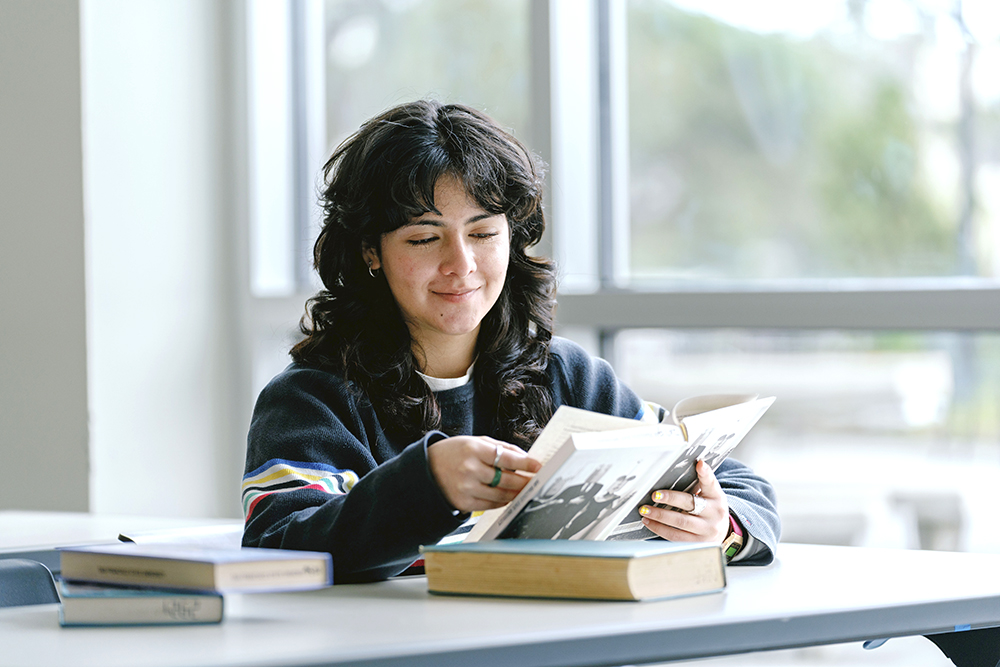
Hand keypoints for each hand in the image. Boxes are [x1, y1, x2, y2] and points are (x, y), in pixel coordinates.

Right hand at [427, 436, 541, 512]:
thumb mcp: (474, 442)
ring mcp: (466, 488)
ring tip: (525, 489)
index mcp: (473, 450)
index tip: (538, 466)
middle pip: (507, 479)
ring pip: (501, 494)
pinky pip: (491, 505)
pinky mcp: (464, 503)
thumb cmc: (453, 453)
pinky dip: (503, 501)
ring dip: (516, 493)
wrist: (426, 469)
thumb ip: (500, 447)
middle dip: (525, 481)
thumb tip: (525, 457)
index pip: (507, 458)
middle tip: (536, 481)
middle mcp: (469, 469)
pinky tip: (508, 496)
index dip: (526, 463)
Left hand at [639, 460, 729, 543]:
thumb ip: (702, 482)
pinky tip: (649, 522)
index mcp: (717, 498)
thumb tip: (694, 464)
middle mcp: (714, 514)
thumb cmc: (711, 510)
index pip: (711, 483)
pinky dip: (659, 529)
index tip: (699, 464)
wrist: (721, 533)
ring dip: (660, 516)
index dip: (705, 473)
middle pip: (690, 504)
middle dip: (670, 499)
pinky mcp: (696, 543)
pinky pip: (675, 536)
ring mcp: (706, 530)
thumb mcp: (711, 495)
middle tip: (654, 495)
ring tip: (645, 510)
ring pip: (680, 522)